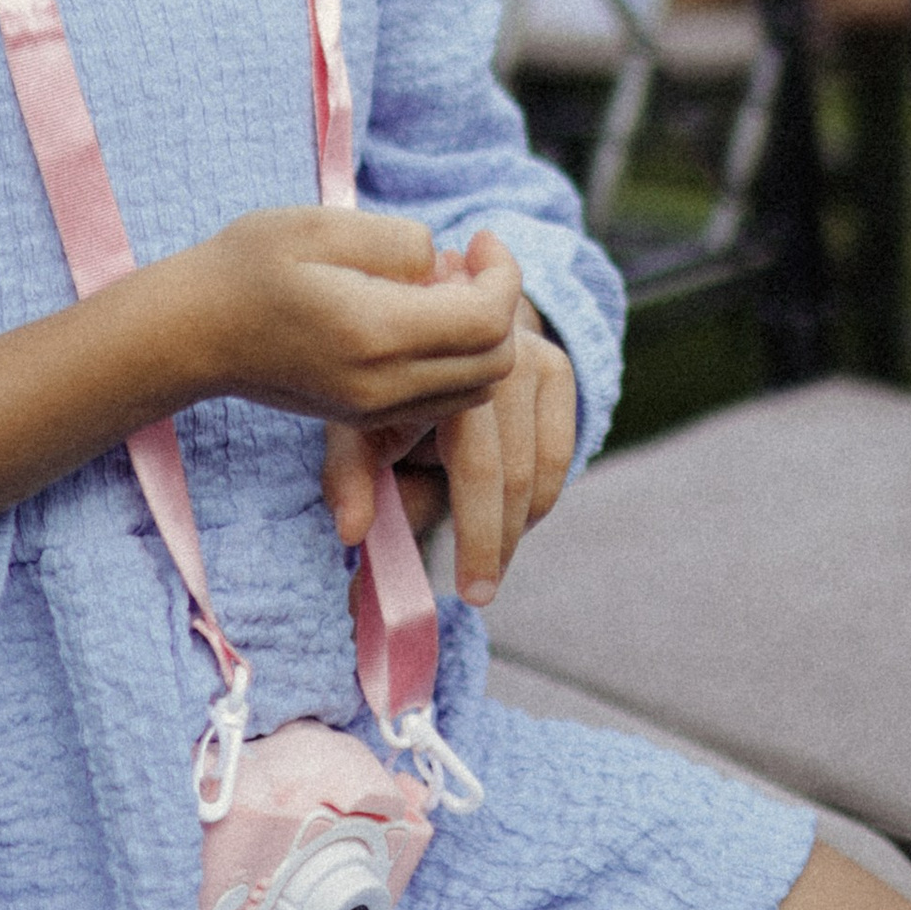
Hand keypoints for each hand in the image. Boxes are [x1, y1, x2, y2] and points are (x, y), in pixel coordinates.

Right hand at [199, 206, 518, 432]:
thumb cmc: (248, 266)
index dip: (503, 275)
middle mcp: (383, 385)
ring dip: (480, 338)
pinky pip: (442, 401)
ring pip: (475, 389)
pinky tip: (419, 319)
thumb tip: (441, 263)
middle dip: (499, 306)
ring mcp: (374, 411)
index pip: (486, 320)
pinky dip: (455, 362)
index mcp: (375, 332)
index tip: (479, 238)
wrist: (191, 332)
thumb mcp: (320, 225)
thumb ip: (396, 241)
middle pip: (494, 362)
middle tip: (464, 260)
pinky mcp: (365, 420)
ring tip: (441, 286)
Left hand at [323, 241, 576, 603]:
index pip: (478, 467)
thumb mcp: (355, 417)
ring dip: (516, 523)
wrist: (426, 316)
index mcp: (443, 365)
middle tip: (479, 589)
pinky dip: (538, 494)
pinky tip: (509, 516)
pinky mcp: (557, 367)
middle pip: (512, 474)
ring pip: (539, 470)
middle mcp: (498, 354)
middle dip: (495, 541)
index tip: (472, 593)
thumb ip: (353, 474)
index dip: (477, 534)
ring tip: (487, 557)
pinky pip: (559, 453)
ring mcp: (532, 355)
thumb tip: (351, 534)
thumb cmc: (383, 380)